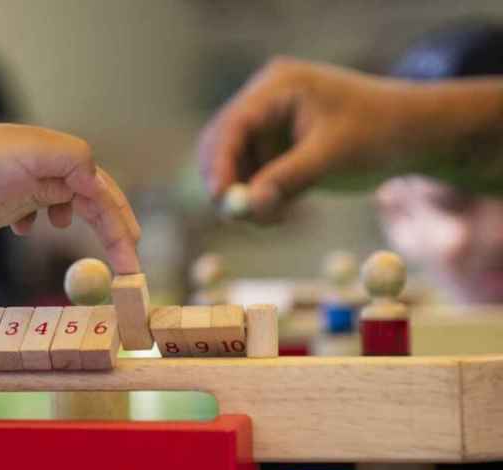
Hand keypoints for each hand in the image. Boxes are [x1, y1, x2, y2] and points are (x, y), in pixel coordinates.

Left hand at [0, 122, 141, 273]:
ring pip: (66, 207)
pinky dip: (40, 223)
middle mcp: (45, 169)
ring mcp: (24, 187)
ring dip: (82, 224)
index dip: (121, 223)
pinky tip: (27, 231)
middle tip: (126, 267)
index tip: (132, 258)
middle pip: (91, 202)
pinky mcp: (3, 205)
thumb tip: (98, 182)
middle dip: (111, 232)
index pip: (102, 190)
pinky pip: (34, 213)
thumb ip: (73, 160)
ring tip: (89, 246)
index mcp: (58, 155)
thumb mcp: (31, 152)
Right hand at [198, 58, 404, 217]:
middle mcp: (264, 101)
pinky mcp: (273, 148)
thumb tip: (248, 206)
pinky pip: (250, 178)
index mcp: (278, 86)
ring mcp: (267, 125)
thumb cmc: (380, 132)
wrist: (413, 134)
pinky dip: (259, 199)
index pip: (234, 124)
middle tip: (242, 218)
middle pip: (221, 144)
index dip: (221, 163)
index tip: (222, 199)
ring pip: (233, 166)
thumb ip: (288, 179)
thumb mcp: (334, 156)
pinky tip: (286, 211)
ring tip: (280, 218)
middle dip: (228, 182)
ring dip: (245, 197)